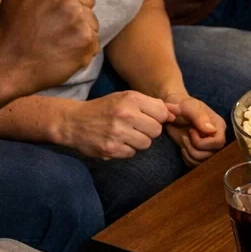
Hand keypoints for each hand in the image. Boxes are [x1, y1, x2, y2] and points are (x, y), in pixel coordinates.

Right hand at [0, 0, 98, 98]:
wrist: (3, 66)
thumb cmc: (9, 30)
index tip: (50, 9)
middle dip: (75, 12)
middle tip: (52, 29)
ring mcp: (75, 15)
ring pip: (91, 20)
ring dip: (79, 31)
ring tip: (55, 42)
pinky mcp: (85, 38)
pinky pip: (93, 41)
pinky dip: (81, 50)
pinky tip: (62, 54)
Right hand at [58, 91, 176, 159]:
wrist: (73, 121)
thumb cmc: (104, 108)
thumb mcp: (126, 98)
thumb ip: (152, 104)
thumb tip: (177, 113)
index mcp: (131, 99)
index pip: (162, 113)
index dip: (158, 118)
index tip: (148, 118)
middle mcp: (125, 114)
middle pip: (156, 130)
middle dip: (148, 130)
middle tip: (135, 127)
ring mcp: (118, 133)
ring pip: (146, 143)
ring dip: (138, 141)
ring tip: (125, 134)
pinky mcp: (111, 149)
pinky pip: (132, 153)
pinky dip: (126, 149)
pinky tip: (116, 141)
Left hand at [163, 94, 226, 166]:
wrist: (172, 111)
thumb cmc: (181, 106)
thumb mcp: (189, 107)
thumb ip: (199, 117)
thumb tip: (211, 130)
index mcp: (218, 126)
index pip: (218, 142)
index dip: (203, 142)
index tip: (191, 131)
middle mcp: (216, 138)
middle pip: (211, 154)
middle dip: (194, 148)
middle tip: (185, 136)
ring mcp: (208, 147)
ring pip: (202, 161)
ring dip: (189, 153)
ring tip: (183, 140)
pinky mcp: (199, 153)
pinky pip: (195, 164)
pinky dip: (186, 158)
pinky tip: (182, 147)